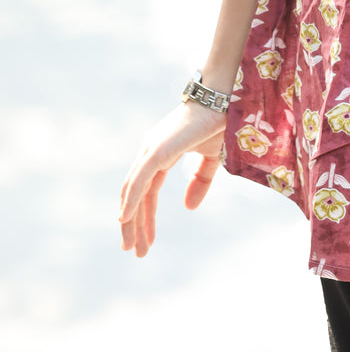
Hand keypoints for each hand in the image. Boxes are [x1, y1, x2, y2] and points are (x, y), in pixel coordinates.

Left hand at [119, 100, 227, 257]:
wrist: (222, 100)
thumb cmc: (217, 122)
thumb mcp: (210, 159)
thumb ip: (199, 181)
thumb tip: (188, 208)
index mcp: (160, 154)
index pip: (146, 191)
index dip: (145, 217)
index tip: (147, 242)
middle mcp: (149, 152)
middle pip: (134, 195)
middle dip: (133, 225)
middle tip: (134, 251)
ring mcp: (151, 150)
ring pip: (132, 191)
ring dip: (129, 220)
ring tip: (131, 246)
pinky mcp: (157, 151)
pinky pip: (139, 181)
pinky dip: (131, 201)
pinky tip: (125, 219)